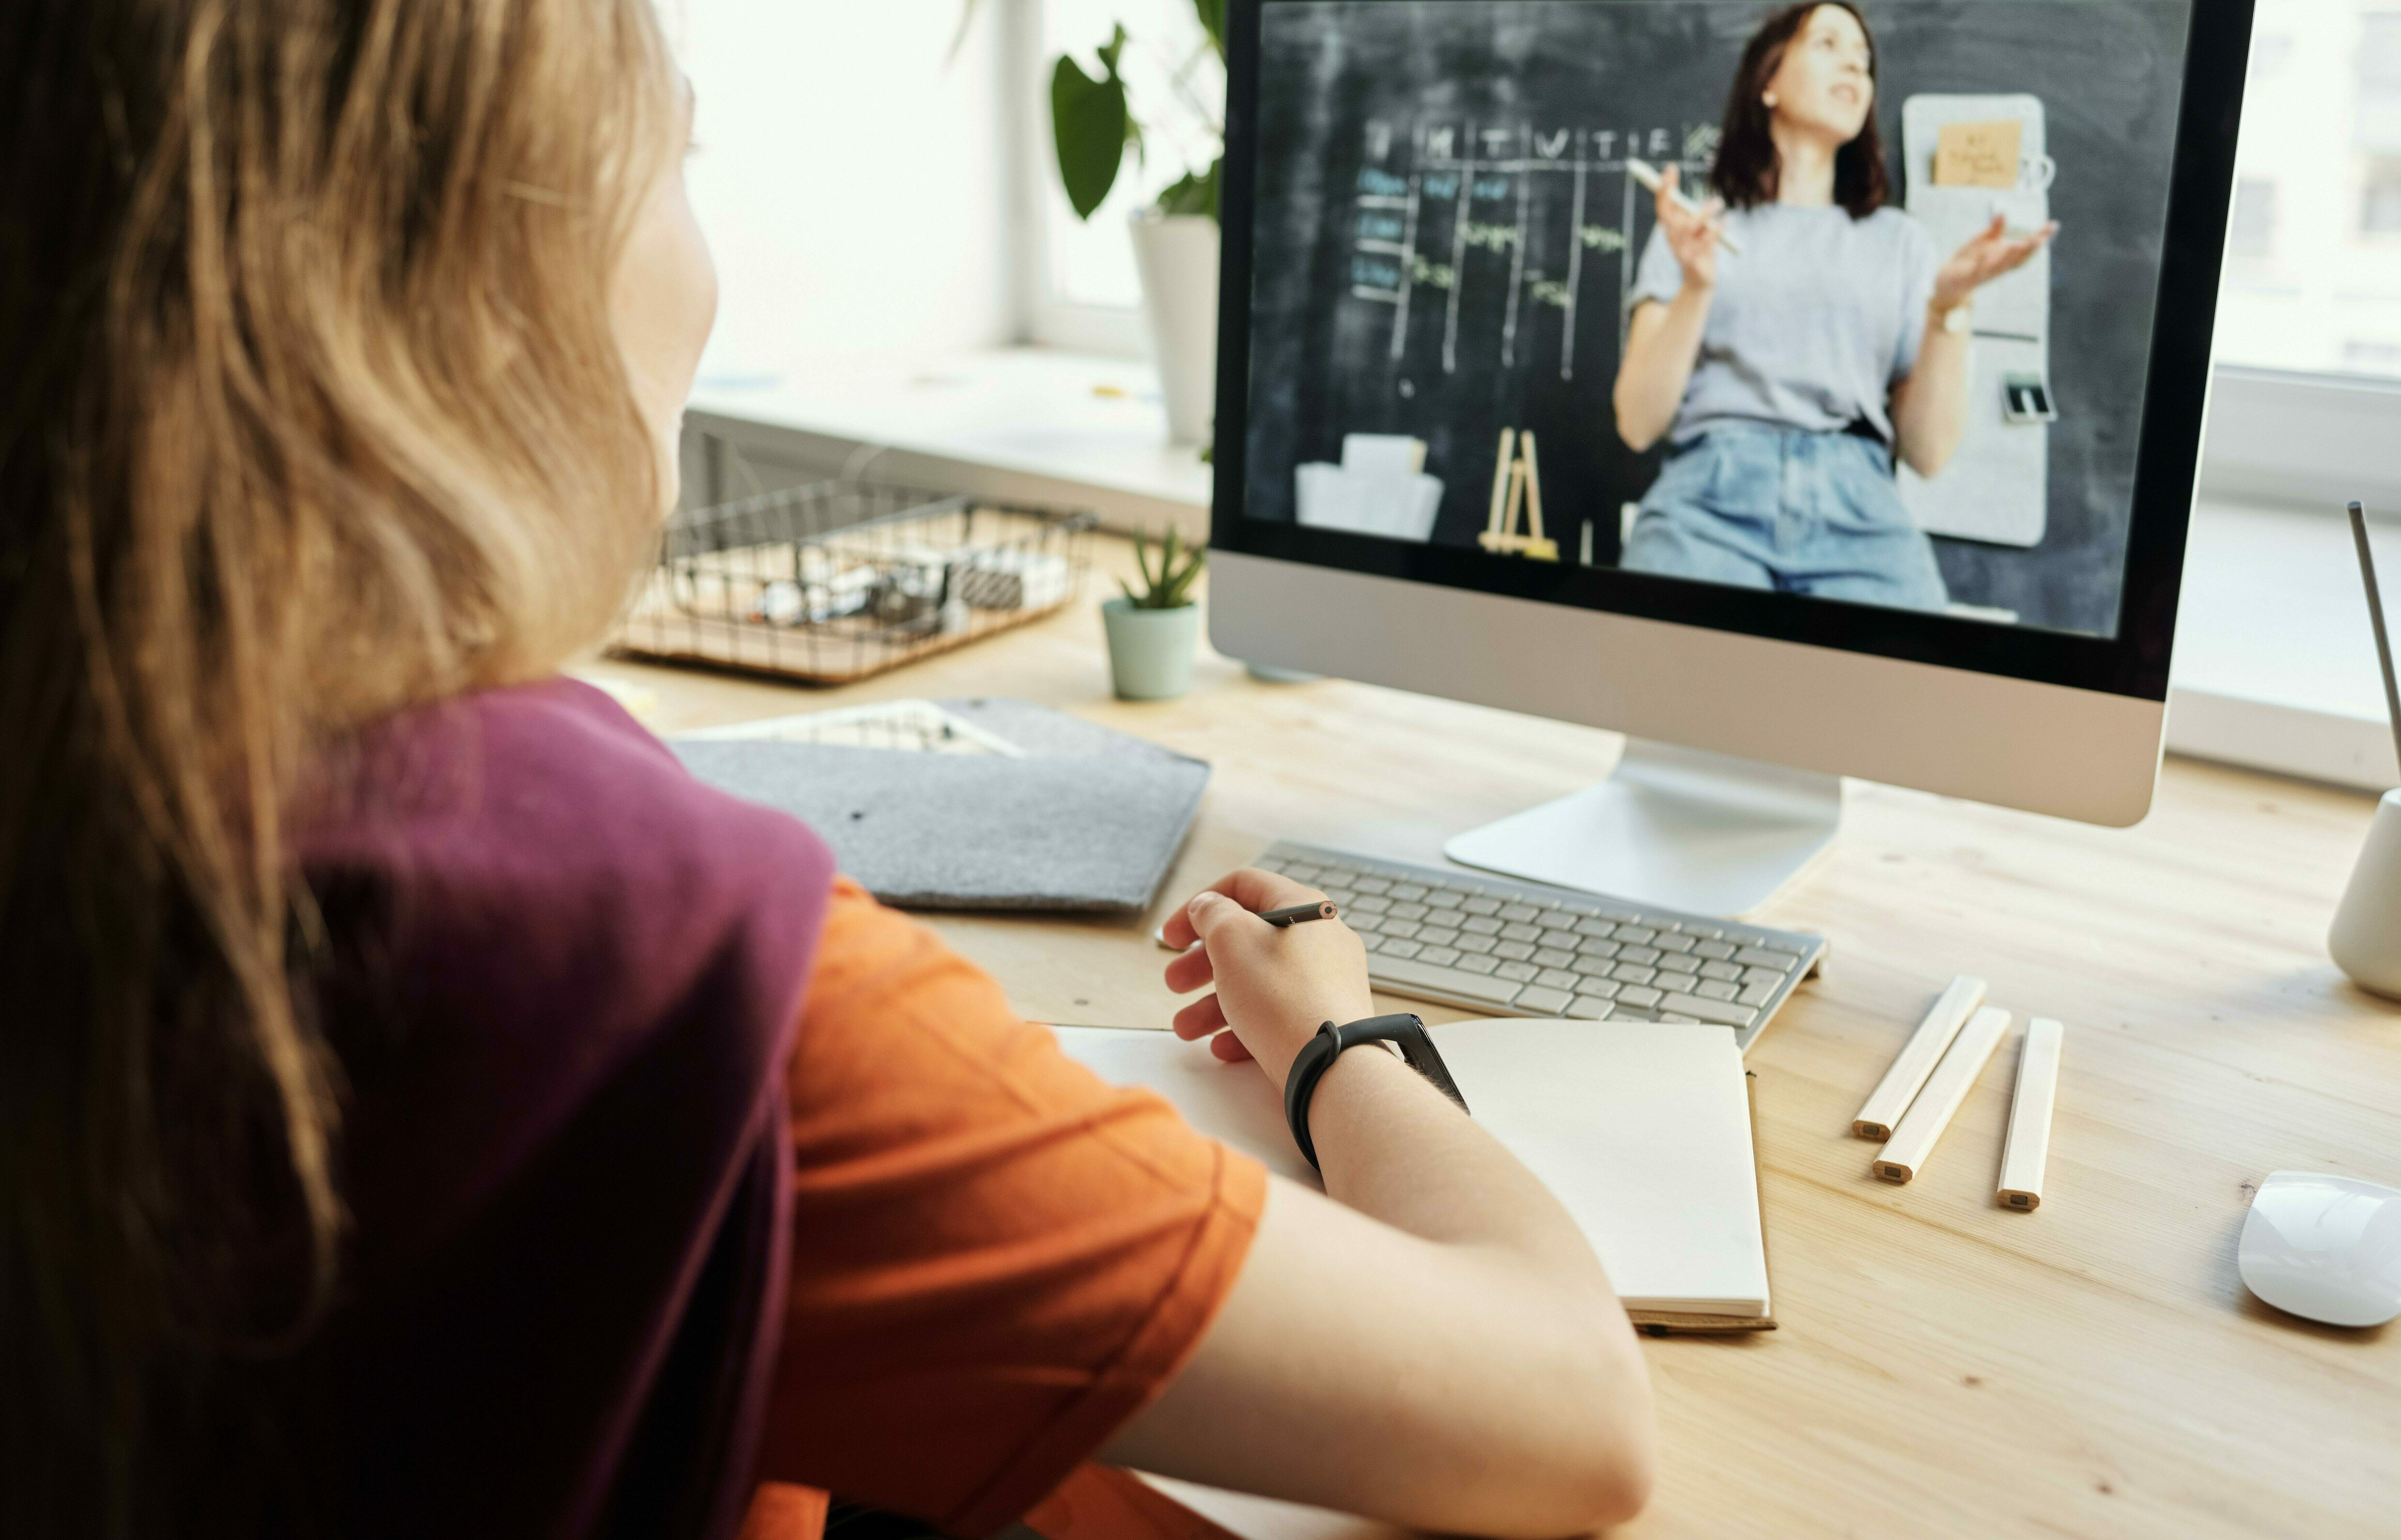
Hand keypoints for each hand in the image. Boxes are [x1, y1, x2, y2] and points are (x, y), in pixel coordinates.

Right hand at [1160, 867, 1376, 1089]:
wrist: (1330, 1064)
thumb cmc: (1283, 996)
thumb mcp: (1232, 939)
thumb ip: (1212, 914)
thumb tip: (1208, 907)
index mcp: (1302, 908)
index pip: (1244, 886)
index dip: (1200, 906)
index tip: (1173, 937)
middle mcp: (1320, 940)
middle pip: (1248, 940)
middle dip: (1201, 963)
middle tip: (1175, 983)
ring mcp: (1327, 982)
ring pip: (1258, 983)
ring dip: (1213, 1004)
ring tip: (1186, 1028)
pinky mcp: (1326, 1020)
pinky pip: (1278, 1016)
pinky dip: (1245, 1027)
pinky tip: (1222, 1047)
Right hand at [1654, 165, 1724, 291]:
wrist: (1699, 280)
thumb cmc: (1698, 248)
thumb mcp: (1692, 229)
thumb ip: (1688, 212)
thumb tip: (1684, 190)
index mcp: (1670, 229)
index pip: (1662, 207)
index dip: (1664, 188)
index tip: (1671, 168)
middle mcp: (1672, 239)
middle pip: (1670, 215)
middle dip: (1676, 194)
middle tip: (1692, 180)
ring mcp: (1681, 250)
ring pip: (1689, 227)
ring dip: (1705, 212)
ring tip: (1718, 202)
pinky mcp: (1694, 261)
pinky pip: (1705, 242)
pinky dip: (1716, 230)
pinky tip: (1725, 221)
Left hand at [1931, 214, 2056, 312]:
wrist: (1949, 281)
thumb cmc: (1969, 260)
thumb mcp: (1983, 241)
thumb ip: (1994, 229)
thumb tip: (2002, 212)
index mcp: (2005, 256)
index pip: (2026, 246)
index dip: (2041, 237)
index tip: (2052, 225)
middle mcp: (1999, 265)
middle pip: (2019, 257)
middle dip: (2031, 247)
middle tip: (2042, 236)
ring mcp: (1986, 272)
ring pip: (2002, 265)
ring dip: (2011, 255)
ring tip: (2021, 243)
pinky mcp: (1970, 277)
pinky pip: (1977, 271)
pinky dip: (1981, 262)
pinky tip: (1984, 252)